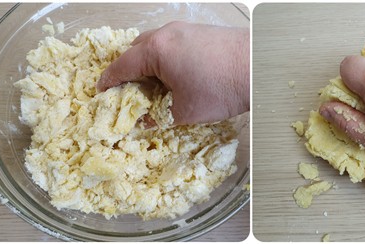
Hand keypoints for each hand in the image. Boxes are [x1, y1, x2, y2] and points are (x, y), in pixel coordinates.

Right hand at [97, 21, 249, 124]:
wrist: (262, 68)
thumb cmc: (223, 88)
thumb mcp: (185, 111)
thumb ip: (157, 116)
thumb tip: (141, 122)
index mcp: (156, 50)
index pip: (121, 66)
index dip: (109, 82)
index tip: (102, 93)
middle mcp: (168, 34)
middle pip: (136, 51)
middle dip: (129, 72)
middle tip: (129, 93)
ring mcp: (187, 30)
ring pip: (157, 45)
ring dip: (150, 64)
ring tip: (155, 88)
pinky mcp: (203, 32)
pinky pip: (175, 44)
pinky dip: (168, 59)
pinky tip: (178, 77)